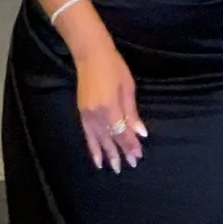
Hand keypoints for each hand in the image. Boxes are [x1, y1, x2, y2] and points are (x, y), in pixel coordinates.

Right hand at [70, 29, 145, 172]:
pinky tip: (97, 157)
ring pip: (98, 139)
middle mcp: (96, 114)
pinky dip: (92, 147)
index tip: (137, 156)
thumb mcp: (127, 88)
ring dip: (106, 154)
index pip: (122, 132)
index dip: (130, 145)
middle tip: (129, 165)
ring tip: (112, 168)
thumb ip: (132, 113)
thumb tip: (140, 133)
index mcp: (110, 107)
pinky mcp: (82, 113)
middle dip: (120, 153)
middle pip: (110, 138)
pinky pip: (88, 135)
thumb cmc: (113, 67)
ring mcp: (87, 114)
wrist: (90, 55)